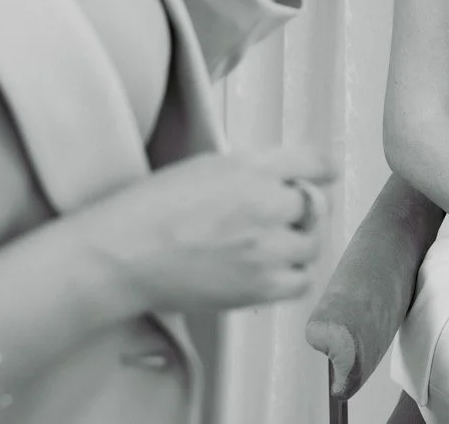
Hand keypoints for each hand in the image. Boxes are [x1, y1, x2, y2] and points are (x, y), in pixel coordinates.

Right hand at [77, 148, 337, 316]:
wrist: (122, 255)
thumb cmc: (150, 210)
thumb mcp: (204, 167)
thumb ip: (251, 170)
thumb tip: (284, 180)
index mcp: (250, 166)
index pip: (314, 161)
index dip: (323, 169)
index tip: (326, 174)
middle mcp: (265, 203)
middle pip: (315, 206)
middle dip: (302, 210)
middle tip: (281, 217)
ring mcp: (265, 247)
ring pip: (311, 244)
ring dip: (298, 243)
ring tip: (270, 245)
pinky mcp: (259, 286)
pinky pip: (300, 282)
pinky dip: (292, 276)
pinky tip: (270, 270)